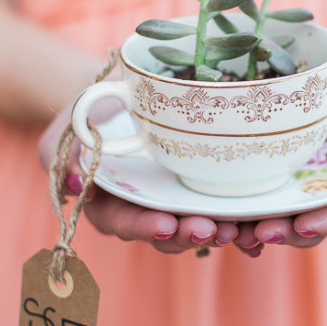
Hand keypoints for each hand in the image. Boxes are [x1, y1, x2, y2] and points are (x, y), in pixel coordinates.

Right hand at [37, 101, 240, 254]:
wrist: (122, 91)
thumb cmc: (91, 109)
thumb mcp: (68, 125)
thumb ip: (61, 153)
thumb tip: (76, 184)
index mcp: (109, 203)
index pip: (123, 223)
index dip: (144, 228)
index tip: (166, 224)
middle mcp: (145, 209)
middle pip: (167, 232)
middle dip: (190, 234)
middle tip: (213, 230)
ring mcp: (175, 201)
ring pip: (198, 225)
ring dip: (220, 231)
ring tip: (242, 229)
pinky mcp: (202, 189)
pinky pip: (221, 208)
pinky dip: (242, 220)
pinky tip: (264, 223)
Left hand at [250, 60, 326, 247]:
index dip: (324, 224)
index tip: (302, 224)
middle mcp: (324, 199)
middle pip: (302, 226)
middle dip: (281, 232)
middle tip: (258, 231)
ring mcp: (296, 187)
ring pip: (274, 216)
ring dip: (253, 226)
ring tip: (232, 228)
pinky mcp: (273, 170)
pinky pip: (254, 194)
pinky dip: (237, 207)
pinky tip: (218, 212)